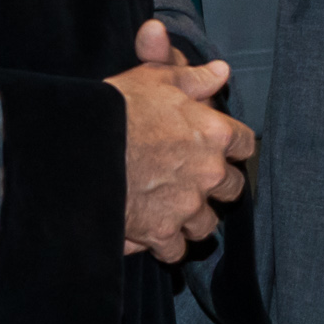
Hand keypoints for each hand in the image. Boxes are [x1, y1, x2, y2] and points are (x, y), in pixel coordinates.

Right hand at [113, 18, 251, 261]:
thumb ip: (194, 77)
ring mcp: (187, 206)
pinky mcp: (161, 233)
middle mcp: (209, 173)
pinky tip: (153, 236)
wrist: (79, 148)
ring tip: (175, 211)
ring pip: (206, 223)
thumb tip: (221, 72)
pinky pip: (175, 251)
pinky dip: (166, 246)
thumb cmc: (118, 109)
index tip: (220, 148)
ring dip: (194, 218)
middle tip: (195, 180)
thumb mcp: (157, 79)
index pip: (244, 144)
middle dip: (217, 186)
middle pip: (231, 188)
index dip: (232, 147)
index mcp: (215, 134)